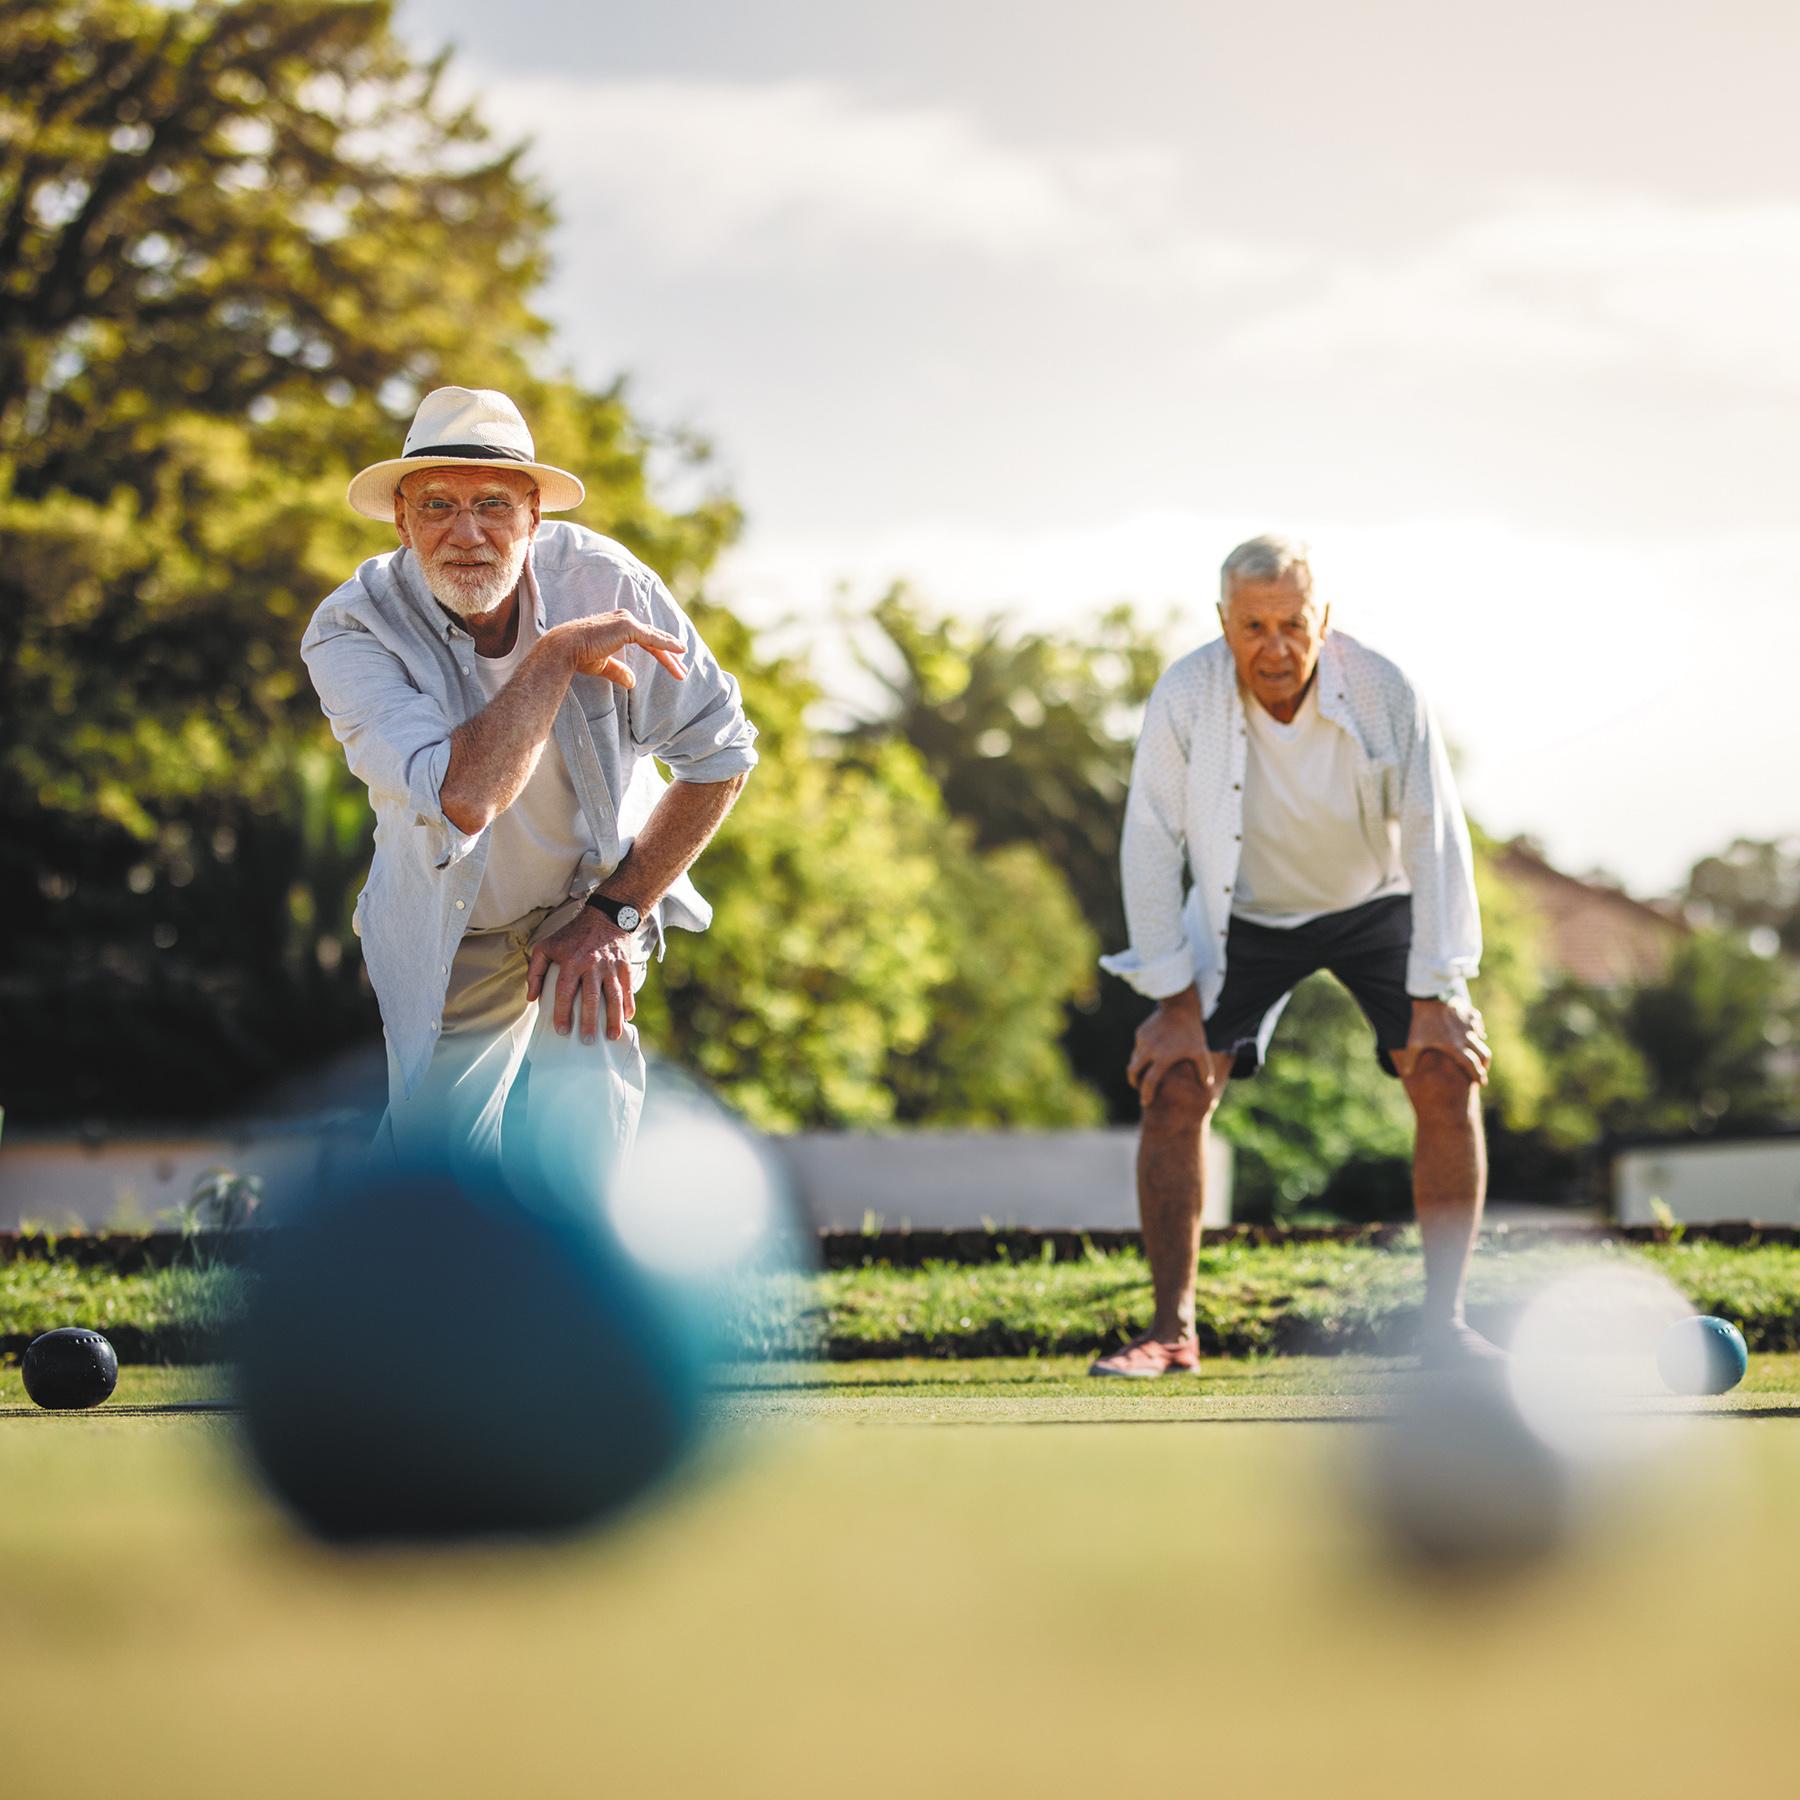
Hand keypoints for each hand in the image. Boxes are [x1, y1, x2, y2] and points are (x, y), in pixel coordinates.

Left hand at [525, 908, 638, 1043]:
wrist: (605, 916)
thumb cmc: (572, 935)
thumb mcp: (546, 946)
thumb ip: (535, 971)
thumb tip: (531, 998)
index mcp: (571, 961)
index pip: (565, 991)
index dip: (562, 1012)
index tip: (561, 1030)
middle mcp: (592, 965)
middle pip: (591, 997)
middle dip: (589, 1021)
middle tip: (587, 1040)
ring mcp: (611, 966)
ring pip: (614, 996)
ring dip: (613, 1018)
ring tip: (611, 1036)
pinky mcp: (625, 966)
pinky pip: (628, 988)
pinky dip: (629, 1004)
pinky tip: (627, 1018)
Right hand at [552, 612, 687, 689]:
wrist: (565, 648)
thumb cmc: (579, 655)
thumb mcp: (603, 665)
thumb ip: (619, 671)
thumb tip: (633, 682)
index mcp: (619, 626)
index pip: (646, 641)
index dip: (661, 654)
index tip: (673, 667)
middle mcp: (624, 620)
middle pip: (654, 640)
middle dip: (669, 656)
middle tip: (682, 670)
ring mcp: (626, 621)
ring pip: (655, 640)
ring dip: (670, 656)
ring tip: (682, 670)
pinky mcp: (627, 627)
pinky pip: (652, 638)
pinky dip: (667, 645)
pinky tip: (680, 651)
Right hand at [1126, 989, 1225, 1107]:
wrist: (1180, 1006)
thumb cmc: (1192, 1032)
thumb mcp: (1201, 1051)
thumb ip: (1204, 1071)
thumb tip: (1207, 1087)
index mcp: (1162, 1058)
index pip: (1149, 1082)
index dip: (1146, 1094)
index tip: (1145, 1103)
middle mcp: (1149, 1050)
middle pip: (1133, 1072)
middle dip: (1134, 1082)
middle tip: (1139, 1087)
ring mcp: (1143, 1041)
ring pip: (1134, 1059)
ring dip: (1138, 1068)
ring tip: (1146, 1071)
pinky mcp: (1140, 1033)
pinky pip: (1138, 1048)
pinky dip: (1142, 1054)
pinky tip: (1152, 1053)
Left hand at [1392, 998, 1490, 1085]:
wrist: (1426, 997)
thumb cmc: (1419, 1022)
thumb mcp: (1412, 1043)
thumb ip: (1410, 1060)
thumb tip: (1405, 1074)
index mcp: (1455, 1047)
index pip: (1471, 1066)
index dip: (1478, 1076)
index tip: (1482, 1083)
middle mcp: (1466, 1037)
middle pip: (1482, 1054)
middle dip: (1484, 1065)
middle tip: (1483, 1071)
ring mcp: (1468, 1024)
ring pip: (1481, 1038)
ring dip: (1481, 1047)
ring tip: (1478, 1054)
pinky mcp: (1468, 1012)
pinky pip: (1478, 1022)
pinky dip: (1478, 1028)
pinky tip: (1475, 1032)